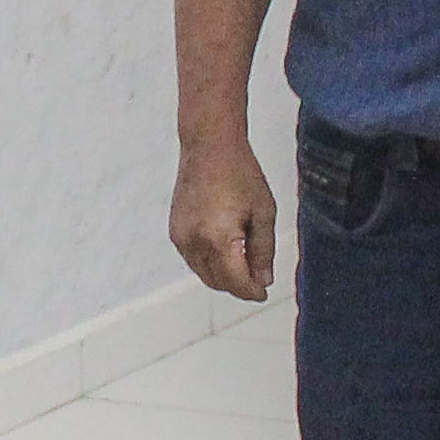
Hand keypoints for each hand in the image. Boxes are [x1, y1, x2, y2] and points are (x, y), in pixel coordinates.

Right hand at [173, 142, 277, 302]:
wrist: (209, 147)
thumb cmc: (239, 173)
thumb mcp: (263, 213)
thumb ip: (264, 252)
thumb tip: (263, 280)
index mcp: (219, 239)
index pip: (236, 283)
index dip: (253, 292)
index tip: (264, 292)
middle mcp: (195, 243)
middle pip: (219, 283)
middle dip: (239, 286)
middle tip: (257, 279)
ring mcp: (181, 238)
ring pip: (204, 274)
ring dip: (224, 276)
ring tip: (243, 262)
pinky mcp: (175, 232)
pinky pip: (194, 260)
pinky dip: (209, 263)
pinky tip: (225, 249)